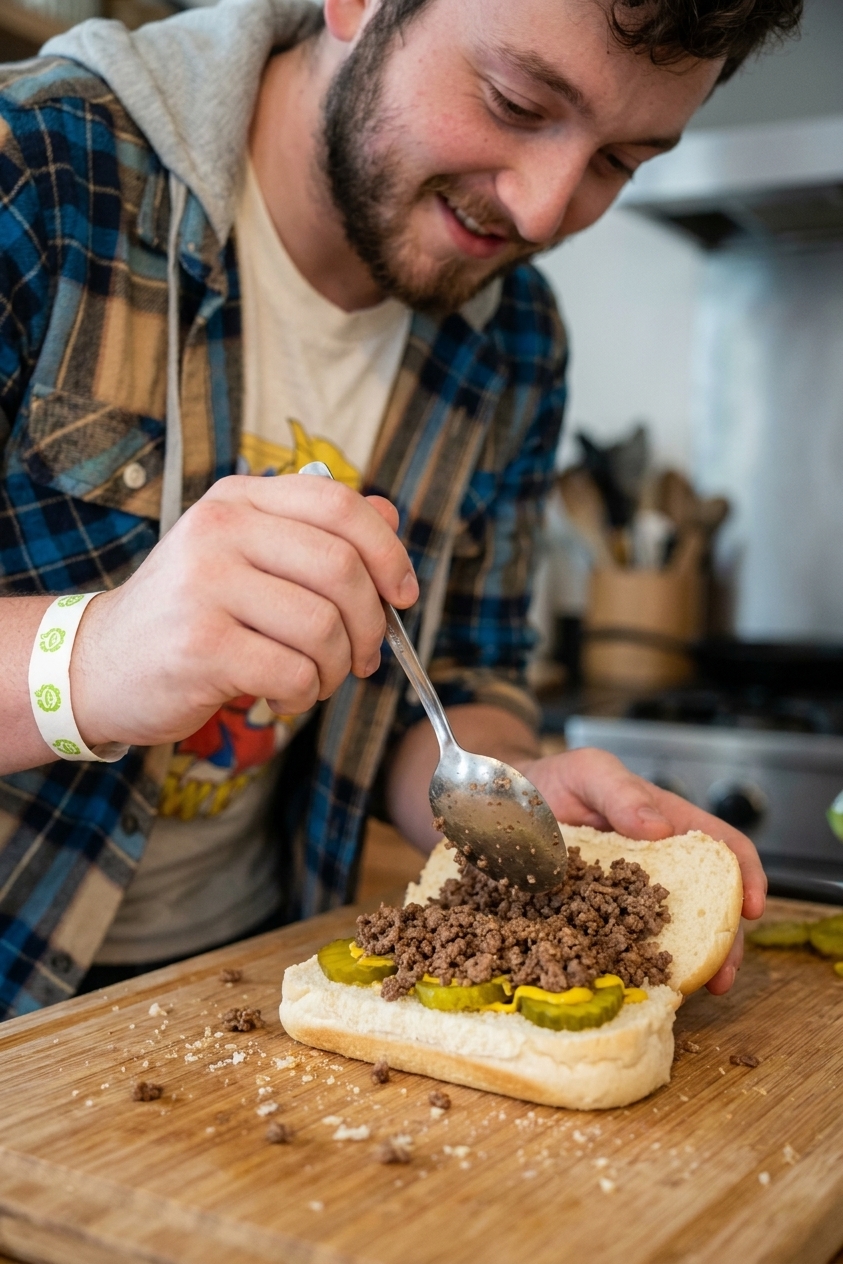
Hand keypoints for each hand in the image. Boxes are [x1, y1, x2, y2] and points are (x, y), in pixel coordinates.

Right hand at [70, 474, 417, 747]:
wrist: (99, 664)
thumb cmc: (190, 614)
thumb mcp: (247, 557)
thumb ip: (316, 533)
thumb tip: (390, 513)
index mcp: (238, 500)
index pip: (340, 505)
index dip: (388, 551)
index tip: (403, 596)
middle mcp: (219, 531)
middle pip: (342, 569)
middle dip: (370, 624)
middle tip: (364, 657)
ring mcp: (205, 586)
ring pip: (324, 627)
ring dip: (337, 668)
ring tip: (316, 680)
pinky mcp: (201, 647)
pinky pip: (295, 673)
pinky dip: (305, 695)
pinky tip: (283, 696)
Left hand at [520, 746, 765, 994]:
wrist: (505, 803)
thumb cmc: (555, 780)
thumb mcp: (589, 770)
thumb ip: (621, 792)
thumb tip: (660, 828)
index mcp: (668, 826)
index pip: (724, 848)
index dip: (748, 876)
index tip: (754, 907)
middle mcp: (658, 867)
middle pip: (708, 905)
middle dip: (723, 942)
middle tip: (721, 976)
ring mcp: (629, 897)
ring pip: (671, 935)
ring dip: (686, 966)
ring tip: (684, 992)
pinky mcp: (599, 920)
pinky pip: (626, 947)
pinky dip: (638, 969)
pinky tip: (634, 988)